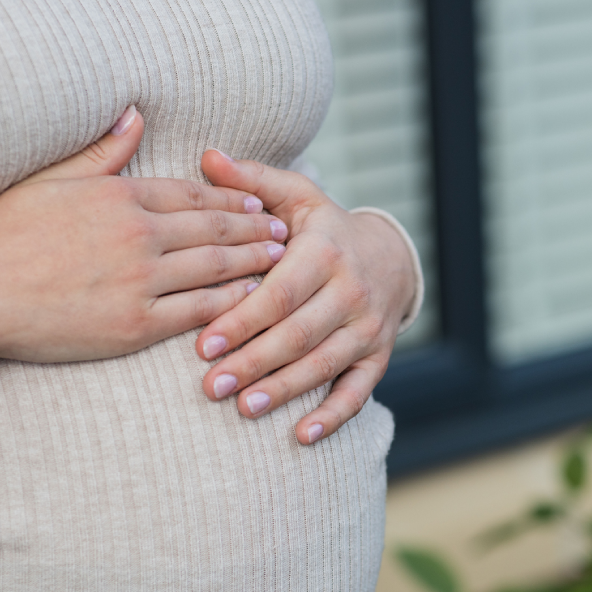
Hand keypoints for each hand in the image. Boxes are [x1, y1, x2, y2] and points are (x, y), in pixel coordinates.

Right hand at [0, 107, 287, 361]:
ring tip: (280, 262)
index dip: (231, 200)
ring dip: (254, 264)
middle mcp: (138, 235)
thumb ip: (103, 150)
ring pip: (215, 269)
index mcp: (120, 197)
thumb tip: (136, 114)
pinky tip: (252, 300)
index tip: (257, 203)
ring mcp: (139, 281)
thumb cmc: (4, 233)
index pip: (193, 195)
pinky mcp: (135, 324)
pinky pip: (197, 312)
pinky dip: (230, 304)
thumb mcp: (53, 179)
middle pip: (215, 230)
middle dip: (255, 230)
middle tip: (284, 232)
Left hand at [194, 150, 417, 445]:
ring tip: (242, 408)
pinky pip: (358, 391)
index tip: (202, 343)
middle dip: (253, 362)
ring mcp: (368, 327)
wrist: (388, 257)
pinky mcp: (378, 356)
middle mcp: (351, 291)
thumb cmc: (324, 229)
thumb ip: (252, 182)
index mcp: (325, 252)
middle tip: (210, 386)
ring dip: (283, 390)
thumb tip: (207, 156)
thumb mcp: (295, 197)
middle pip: (298, 334)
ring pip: (323, 364)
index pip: (279, 293)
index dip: (242, 319)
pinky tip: (302, 434)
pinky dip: (333, 415)